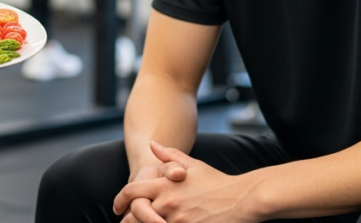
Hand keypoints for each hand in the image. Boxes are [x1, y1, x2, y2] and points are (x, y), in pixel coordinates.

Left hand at [114, 142, 257, 222]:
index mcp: (165, 185)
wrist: (243, 199)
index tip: (117, 207)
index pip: (132, 191)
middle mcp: (168, 203)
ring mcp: (178, 220)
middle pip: (136, 215)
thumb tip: (152, 145)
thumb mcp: (193, 165)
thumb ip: (170, 155)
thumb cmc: (217, 182)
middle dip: (129, 220)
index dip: (120, 200)